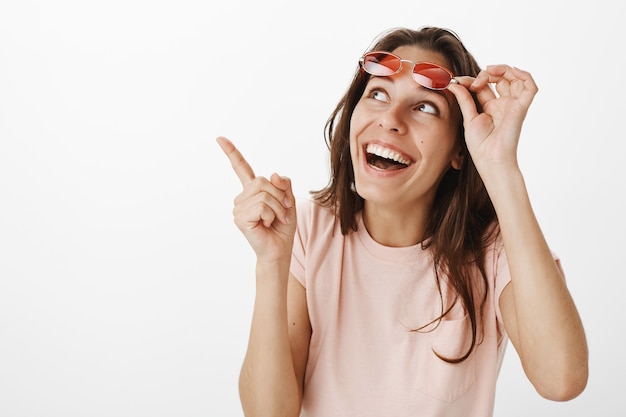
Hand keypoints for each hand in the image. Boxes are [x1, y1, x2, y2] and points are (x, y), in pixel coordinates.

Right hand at [217, 136, 296, 262]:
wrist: (280, 249)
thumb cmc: (282, 226)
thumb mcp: (288, 200)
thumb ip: (283, 184)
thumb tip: (273, 175)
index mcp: (253, 190)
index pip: (241, 168)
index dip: (231, 152)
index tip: (220, 138)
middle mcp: (242, 197)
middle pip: (262, 181)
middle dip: (280, 195)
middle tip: (284, 211)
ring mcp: (239, 207)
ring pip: (264, 194)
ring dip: (278, 208)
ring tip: (276, 220)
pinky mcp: (240, 218)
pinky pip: (262, 206)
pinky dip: (272, 215)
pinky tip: (267, 224)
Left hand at [448, 65, 537, 174]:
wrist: (490, 159)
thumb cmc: (481, 146)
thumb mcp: (468, 118)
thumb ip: (464, 99)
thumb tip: (454, 83)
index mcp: (490, 107)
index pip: (484, 85)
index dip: (471, 80)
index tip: (456, 81)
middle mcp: (503, 104)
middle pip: (500, 78)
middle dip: (486, 74)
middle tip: (473, 81)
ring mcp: (513, 105)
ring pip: (515, 78)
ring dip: (503, 69)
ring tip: (488, 71)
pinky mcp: (522, 107)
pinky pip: (530, 87)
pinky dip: (523, 75)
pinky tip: (511, 71)